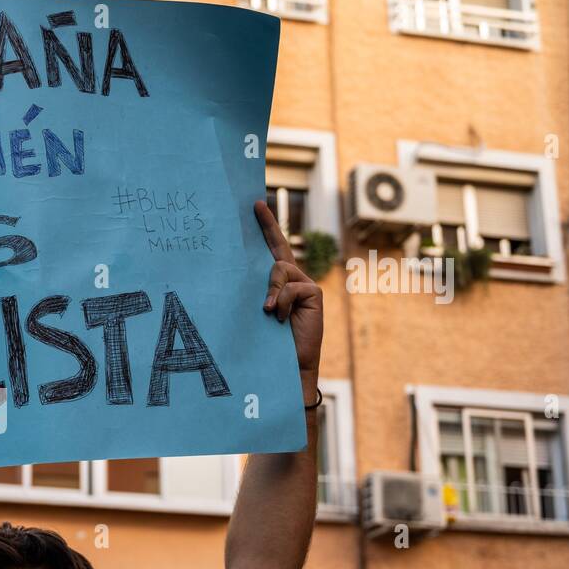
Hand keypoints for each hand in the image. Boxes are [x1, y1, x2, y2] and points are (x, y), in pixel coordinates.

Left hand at [254, 201, 322, 386]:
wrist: (289, 363)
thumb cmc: (269, 340)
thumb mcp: (259, 312)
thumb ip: (262, 293)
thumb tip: (260, 286)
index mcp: (277, 281)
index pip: (272, 249)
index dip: (267, 226)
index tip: (256, 204)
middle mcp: (291, 278)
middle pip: (278, 249)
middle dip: (267, 226)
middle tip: (255, 205)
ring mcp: (304, 284)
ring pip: (280, 270)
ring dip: (271, 290)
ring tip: (267, 311)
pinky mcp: (313, 293)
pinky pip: (291, 287)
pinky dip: (281, 302)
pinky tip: (279, 318)